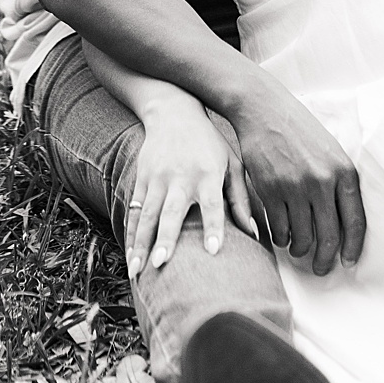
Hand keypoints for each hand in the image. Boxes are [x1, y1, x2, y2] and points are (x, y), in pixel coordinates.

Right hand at [126, 99, 258, 277]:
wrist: (174, 112)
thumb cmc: (210, 143)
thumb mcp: (232, 163)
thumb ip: (241, 199)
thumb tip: (253, 232)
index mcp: (208, 174)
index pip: (212, 203)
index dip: (214, 226)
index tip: (214, 251)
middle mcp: (181, 177)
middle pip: (172, 211)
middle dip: (165, 239)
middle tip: (161, 264)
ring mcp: (158, 178)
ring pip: (147, 215)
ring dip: (141, 244)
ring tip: (137, 270)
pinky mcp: (142, 179)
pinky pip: (135, 210)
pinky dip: (131, 233)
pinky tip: (130, 255)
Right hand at [230, 82, 365, 275]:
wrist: (264, 109)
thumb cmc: (300, 130)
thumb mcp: (331, 150)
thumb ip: (340, 182)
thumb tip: (347, 221)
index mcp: (344, 171)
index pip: (356, 221)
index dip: (353, 248)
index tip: (348, 262)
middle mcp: (322, 181)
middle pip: (329, 236)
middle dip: (325, 260)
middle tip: (320, 268)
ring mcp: (295, 187)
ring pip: (302, 238)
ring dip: (300, 249)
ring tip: (299, 248)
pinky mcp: (270, 190)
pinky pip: (279, 229)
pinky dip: (281, 238)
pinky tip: (282, 235)